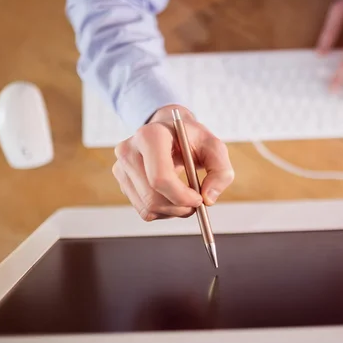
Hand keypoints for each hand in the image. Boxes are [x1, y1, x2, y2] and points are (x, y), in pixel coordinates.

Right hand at [112, 105, 233, 221]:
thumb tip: (208, 198)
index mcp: (150, 136)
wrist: (168, 131)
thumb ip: (221, 172)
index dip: (182, 196)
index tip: (199, 199)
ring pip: (148, 208)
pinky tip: (171, 196)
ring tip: (185, 196)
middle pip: (153, 197)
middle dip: (179, 207)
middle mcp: (129, 151)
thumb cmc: (191, 138)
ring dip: (173, 211)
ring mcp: (121, 167)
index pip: (160, 178)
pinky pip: (143, 210)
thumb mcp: (214, 147)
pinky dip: (162, 211)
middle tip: (196, 202)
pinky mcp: (122, 182)